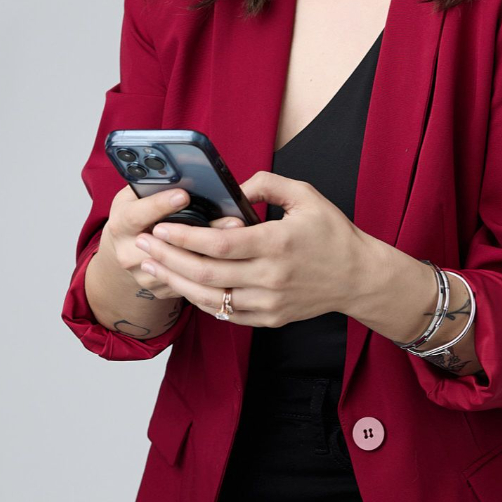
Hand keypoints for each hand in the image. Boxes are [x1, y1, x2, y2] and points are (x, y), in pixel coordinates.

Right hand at [104, 184, 241, 298]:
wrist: (125, 249)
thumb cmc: (137, 213)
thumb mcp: (136, 195)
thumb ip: (153, 185)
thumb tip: (186, 174)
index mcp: (121, 223)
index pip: (139, 214)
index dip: (161, 205)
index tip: (183, 195)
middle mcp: (128, 253)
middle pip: (167, 246)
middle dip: (202, 234)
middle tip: (233, 221)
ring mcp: (144, 275)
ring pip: (183, 268)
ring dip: (214, 255)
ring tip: (241, 239)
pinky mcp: (160, 289)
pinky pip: (189, 282)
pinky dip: (212, 271)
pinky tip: (235, 258)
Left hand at [129, 171, 361, 325]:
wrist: (359, 278)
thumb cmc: (332, 233)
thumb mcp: (306, 195)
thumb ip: (267, 184)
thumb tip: (232, 186)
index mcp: (277, 243)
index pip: (219, 243)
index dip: (184, 237)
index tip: (159, 228)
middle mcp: (270, 277)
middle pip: (205, 273)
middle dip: (167, 258)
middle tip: (142, 245)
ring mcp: (269, 302)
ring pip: (209, 298)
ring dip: (175, 282)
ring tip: (151, 266)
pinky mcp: (269, 318)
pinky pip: (225, 313)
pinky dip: (199, 300)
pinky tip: (182, 285)